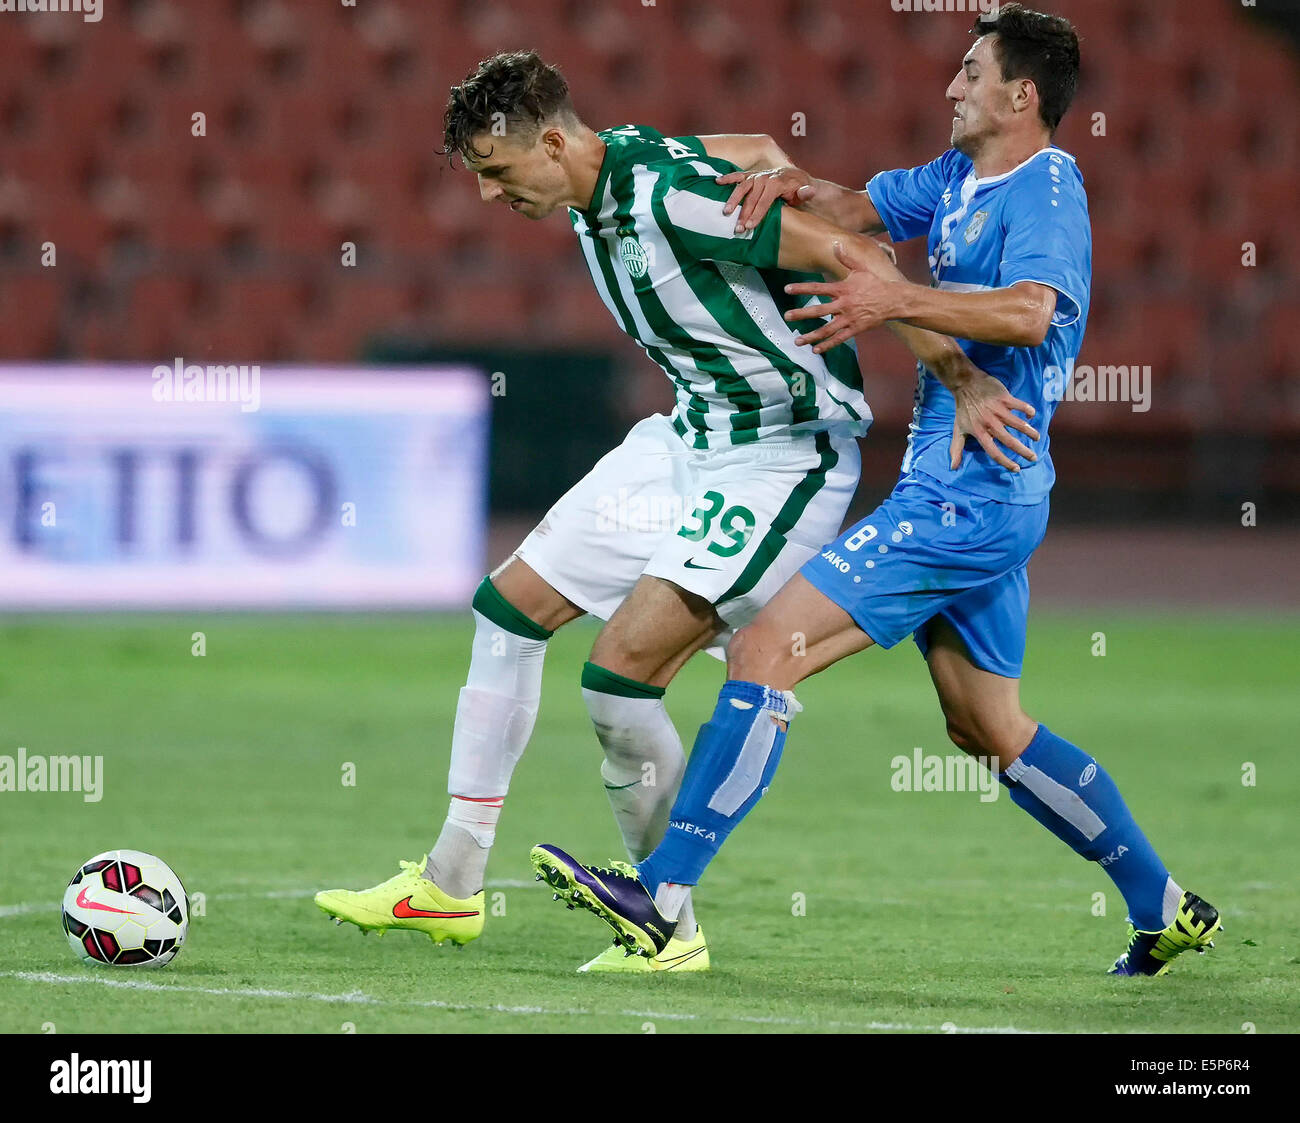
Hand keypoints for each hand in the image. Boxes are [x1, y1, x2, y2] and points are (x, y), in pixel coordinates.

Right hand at [717, 166, 815, 232]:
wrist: (795, 176)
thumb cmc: (798, 189)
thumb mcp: (804, 192)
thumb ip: (805, 193)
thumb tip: (807, 192)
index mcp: (777, 183)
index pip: (765, 201)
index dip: (757, 214)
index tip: (750, 226)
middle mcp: (765, 177)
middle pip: (752, 197)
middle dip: (744, 213)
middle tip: (738, 228)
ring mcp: (757, 176)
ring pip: (743, 187)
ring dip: (733, 200)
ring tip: (726, 212)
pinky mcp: (751, 175)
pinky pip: (738, 176)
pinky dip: (728, 178)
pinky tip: (718, 182)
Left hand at [782, 242, 900, 352]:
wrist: (894, 300)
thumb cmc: (875, 283)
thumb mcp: (861, 269)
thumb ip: (846, 259)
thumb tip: (836, 244)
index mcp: (842, 289)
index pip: (818, 288)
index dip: (802, 288)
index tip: (787, 289)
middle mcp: (843, 304)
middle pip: (818, 310)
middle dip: (801, 314)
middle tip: (787, 316)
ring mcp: (849, 318)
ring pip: (826, 329)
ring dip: (811, 336)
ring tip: (797, 341)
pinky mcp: (855, 329)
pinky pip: (839, 339)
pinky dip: (827, 345)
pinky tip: (816, 349)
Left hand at [948, 371, 1039, 472]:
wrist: (965, 384)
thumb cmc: (962, 409)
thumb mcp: (958, 430)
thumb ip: (957, 449)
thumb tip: (952, 467)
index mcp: (980, 433)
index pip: (994, 452)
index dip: (1005, 462)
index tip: (1016, 468)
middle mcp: (990, 424)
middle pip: (1010, 441)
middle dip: (1023, 451)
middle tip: (1033, 457)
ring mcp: (998, 410)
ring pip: (1018, 424)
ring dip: (1030, 432)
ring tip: (1037, 437)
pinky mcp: (1004, 398)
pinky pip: (1020, 405)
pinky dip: (1027, 410)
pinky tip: (1031, 415)